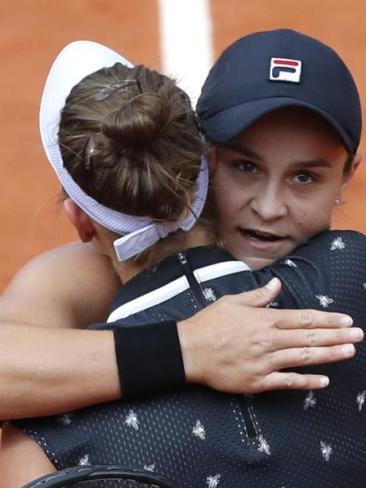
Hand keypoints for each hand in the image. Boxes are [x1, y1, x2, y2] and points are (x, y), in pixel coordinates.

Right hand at [177, 278, 361, 393]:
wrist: (189, 350)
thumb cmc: (209, 323)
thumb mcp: (233, 302)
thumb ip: (259, 295)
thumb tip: (278, 284)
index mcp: (264, 319)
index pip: (303, 318)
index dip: (326, 319)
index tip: (345, 319)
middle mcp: (269, 340)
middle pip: (309, 338)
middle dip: (336, 335)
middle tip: (358, 335)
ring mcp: (265, 362)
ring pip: (303, 358)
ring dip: (329, 355)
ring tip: (349, 351)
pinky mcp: (258, 381)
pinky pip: (287, 382)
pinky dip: (306, 382)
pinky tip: (323, 380)